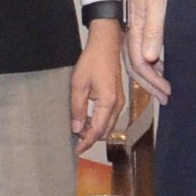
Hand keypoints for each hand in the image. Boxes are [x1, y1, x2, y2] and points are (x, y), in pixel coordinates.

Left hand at [71, 20, 126, 156]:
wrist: (106, 44)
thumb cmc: (92, 61)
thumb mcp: (79, 84)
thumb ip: (78, 108)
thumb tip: (77, 129)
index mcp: (108, 103)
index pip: (97, 131)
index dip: (86, 142)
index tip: (76, 150)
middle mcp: (118, 105)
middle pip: (105, 131)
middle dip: (91, 139)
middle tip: (75, 142)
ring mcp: (120, 101)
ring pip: (109, 125)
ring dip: (95, 131)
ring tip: (79, 131)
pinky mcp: (118, 97)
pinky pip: (110, 117)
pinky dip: (100, 122)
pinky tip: (88, 120)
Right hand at [123, 0, 171, 100]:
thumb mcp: (158, 1)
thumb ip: (153, 30)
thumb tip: (150, 59)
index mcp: (134, 27)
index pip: (139, 63)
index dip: (151, 80)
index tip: (166, 93)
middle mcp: (130, 29)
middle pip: (134, 64)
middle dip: (149, 83)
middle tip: (165, 98)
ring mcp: (132, 24)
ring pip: (135, 56)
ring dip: (148, 74)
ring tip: (161, 88)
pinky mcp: (137, 18)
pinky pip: (138, 46)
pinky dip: (148, 60)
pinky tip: (158, 64)